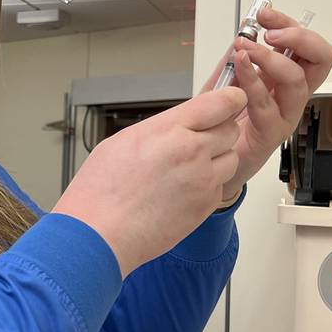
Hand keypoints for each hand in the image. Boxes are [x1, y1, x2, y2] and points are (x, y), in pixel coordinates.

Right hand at [53, 87, 248, 276]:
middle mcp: (191, 151)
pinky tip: (181, 192)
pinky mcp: (205, 205)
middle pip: (230, 130)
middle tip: (200, 140)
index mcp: (168, 129)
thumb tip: (179, 125)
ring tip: (187, 170)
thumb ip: (161, 129)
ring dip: (217, 160)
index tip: (232, 99)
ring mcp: (202, 180)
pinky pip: (220, 187)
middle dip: (220, 131)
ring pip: (231, 159)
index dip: (231, 98)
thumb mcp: (124, 141)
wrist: (99, 233)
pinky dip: (207, 187)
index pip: (219, 102)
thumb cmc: (101, 190)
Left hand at [204, 7, 331, 201]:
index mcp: (288, 78)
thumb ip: (235, 58)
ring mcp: (285, 115)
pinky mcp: (269, 133)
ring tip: (247, 49)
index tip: (265, 14)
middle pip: (319, 59)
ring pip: (297, 81)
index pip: (308, 46)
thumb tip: (243, 30)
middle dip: (298, 37)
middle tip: (271, 31)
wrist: (212, 160)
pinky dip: (252, 81)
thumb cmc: (224, 121)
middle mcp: (293, 95)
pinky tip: (239, 66)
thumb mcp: (226, 81)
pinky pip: (267, 105)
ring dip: (272, 58)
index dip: (292, 26)